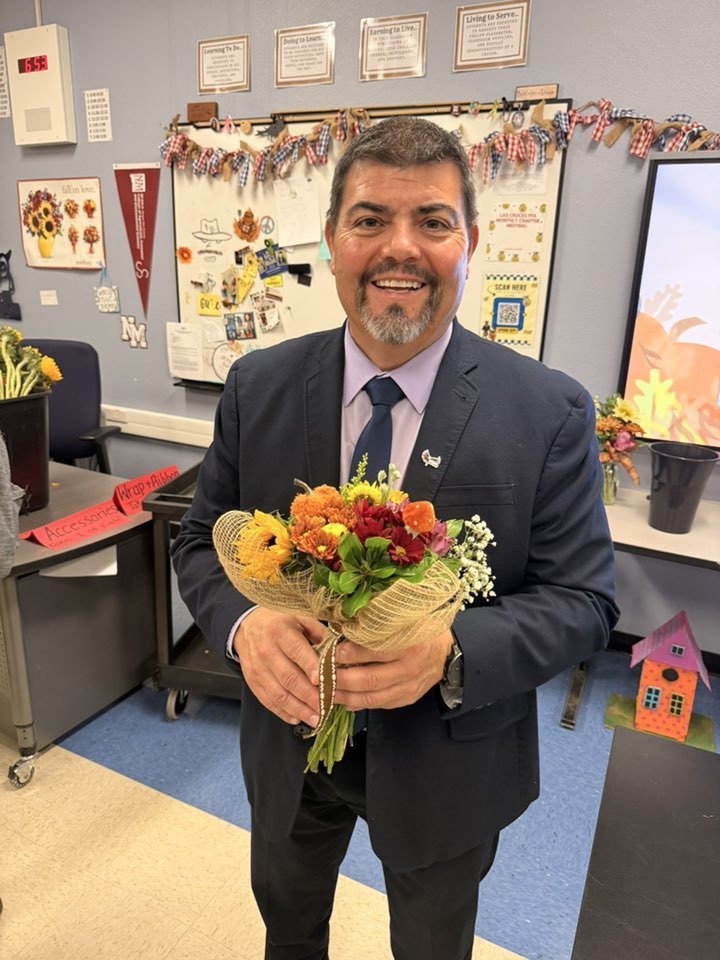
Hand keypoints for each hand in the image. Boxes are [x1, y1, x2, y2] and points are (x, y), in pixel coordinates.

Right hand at [233, 607, 324, 726]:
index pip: (297, 651)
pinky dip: (283, 712)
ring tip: (316, 719)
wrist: (248, 626)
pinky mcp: (253, 682)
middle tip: (326, 706)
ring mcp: (258, 669)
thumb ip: (320, 633)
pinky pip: (268, 701)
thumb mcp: (300, 618)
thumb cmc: (280, 622)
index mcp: (280, 632)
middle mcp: (267, 651)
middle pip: (289, 678)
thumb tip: (340, 651)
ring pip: (279, 694)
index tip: (324, 680)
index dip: (311, 667)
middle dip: (309, 696)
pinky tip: (297, 718)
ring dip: (299, 709)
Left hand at [332, 629, 453, 710]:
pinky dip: (359, 705)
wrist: (445, 652)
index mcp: (411, 644)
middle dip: (341, 679)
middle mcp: (411, 668)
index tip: (331, 652)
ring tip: (327, 692)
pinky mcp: (407, 699)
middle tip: (320, 676)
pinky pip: (380, 705)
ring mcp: (410, 687)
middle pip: (370, 679)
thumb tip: (343, 628)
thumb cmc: (419, 629)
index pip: (376, 652)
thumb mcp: (403, 620)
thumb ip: (377, 624)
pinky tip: (345, 701)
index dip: (351, 654)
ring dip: (346, 697)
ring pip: (372, 698)